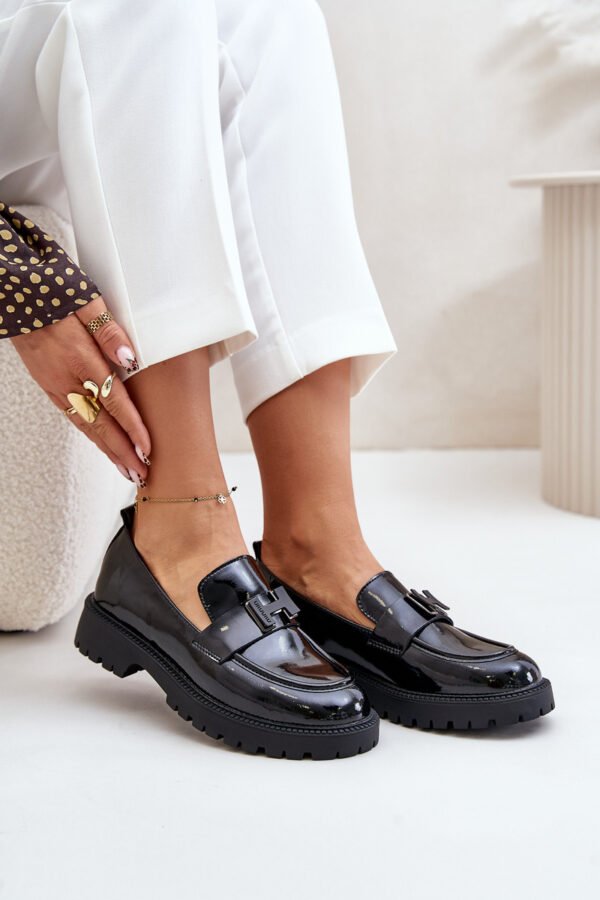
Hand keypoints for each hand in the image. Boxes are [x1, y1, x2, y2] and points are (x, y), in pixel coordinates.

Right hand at [11, 296, 150, 483]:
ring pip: (85, 425)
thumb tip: (131, 359)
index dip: (131, 428)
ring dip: (108, 450)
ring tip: (127, 469)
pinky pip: (73, 416)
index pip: (112, 401)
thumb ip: (109, 332)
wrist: (10, 292)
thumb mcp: (85, 301)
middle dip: (122, 452)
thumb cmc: (51, 293)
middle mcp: (65, 378)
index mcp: (79, 358)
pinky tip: (103, 445)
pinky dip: (91, 436)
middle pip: (100, 423)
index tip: (147, 449)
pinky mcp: (48, 385)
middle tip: (142, 474)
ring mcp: (55, 385)